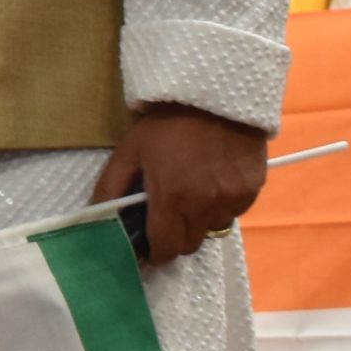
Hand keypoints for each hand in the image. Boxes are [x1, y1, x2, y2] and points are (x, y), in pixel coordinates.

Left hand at [93, 106, 265, 262]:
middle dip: (175, 238)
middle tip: (166, 218)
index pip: (166, 247)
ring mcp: (233, 199)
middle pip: (190, 244)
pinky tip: (213, 182)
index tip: (148, 248)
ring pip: (213, 229)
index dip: (155, 253)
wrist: (215, 96)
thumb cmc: (166, 124)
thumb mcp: (130, 151)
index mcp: (172, 198)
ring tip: (190, 194)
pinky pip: (234, 211)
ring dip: (199, 221)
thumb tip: (96, 218)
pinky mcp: (253, 189)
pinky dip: (222, 206)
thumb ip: (111, 187)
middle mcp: (206, 206)